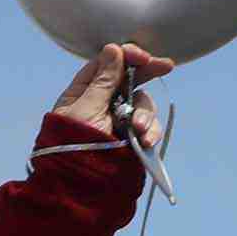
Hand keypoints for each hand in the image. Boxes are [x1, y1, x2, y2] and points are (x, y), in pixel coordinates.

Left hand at [50, 41, 177, 152]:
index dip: (125, 57)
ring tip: (138, 128)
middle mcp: (102, 103)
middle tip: (165, 66)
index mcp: (83, 93)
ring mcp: (118, 120)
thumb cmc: (70, 146)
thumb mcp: (84, 110)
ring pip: (142, 103)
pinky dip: (151, 131)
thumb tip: (113, 49)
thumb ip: (102, 81)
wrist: (76, 185)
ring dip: (145, 113)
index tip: (140, 56)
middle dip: (148, 72)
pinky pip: (149, 127)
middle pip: (129, 79)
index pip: (106, 65)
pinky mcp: (131, 137)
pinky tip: (145, 140)